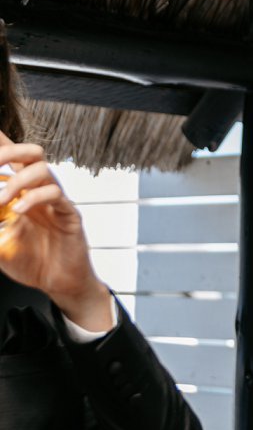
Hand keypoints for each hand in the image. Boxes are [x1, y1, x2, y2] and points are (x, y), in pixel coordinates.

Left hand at [0, 133, 112, 330]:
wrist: (57, 284)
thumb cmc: (30, 262)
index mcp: (20, 192)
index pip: (12, 158)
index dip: (2, 145)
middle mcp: (38, 191)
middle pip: (31, 152)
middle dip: (8, 151)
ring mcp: (55, 202)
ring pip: (43, 170)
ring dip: (17, 180)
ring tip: (1, 199)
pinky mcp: (69, 215)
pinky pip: (55, 195)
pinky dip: (33, 199)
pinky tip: (19, 211)